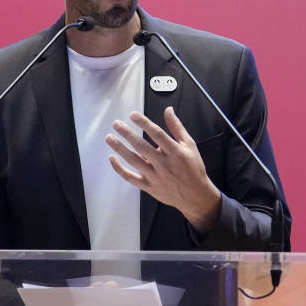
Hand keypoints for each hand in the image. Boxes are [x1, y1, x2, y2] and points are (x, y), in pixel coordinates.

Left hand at [106, 107, 221, 234]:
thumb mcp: (189, 145)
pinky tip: (112, 158)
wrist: (195, 196)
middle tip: (116, 124)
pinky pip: (131, 178)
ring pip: (134, 161)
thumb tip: (168, 110)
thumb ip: (177, 127)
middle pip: (142, 146)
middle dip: (127, 134)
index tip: (133, 115)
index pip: (157, 134)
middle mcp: (164, 164)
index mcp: (175, 152)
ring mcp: (155, 176)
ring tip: (109, 137)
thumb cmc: (193, 168)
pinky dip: (119, 169)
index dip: (144, 123)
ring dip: (120, 148)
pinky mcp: (149, 187)